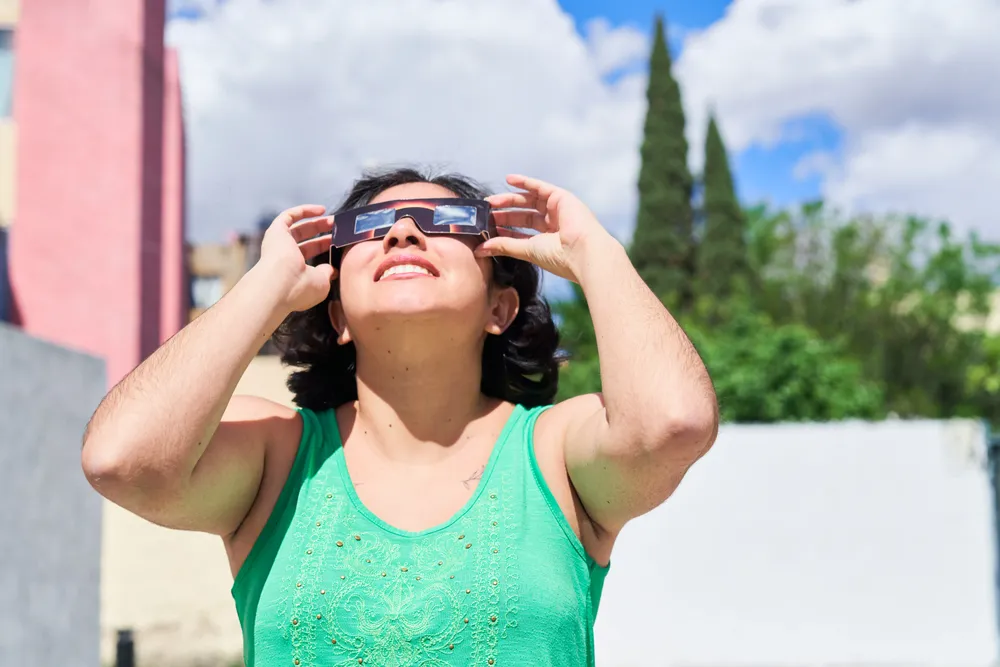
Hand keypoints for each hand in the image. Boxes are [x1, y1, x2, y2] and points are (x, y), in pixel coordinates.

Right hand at [258, 204, 335, 312]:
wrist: (281, 284)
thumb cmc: (301, 288)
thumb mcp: (321, 283)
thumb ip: (327, 273)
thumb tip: (332, 270)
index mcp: (293, 271)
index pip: (309, 255)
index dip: (324, 247)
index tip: (339, 242)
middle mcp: (283, 257)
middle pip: (305, 241)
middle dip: (322, 233)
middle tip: (338, 228)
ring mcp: (278, 243)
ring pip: (298, 228)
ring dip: (317, 222)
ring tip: (334, 220)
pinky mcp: (276, 231)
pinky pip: (289, 216)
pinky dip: (304, 211)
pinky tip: (322, 210)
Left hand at [477, 175, 618, 282]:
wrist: (583, 252)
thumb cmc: (559, 257)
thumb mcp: (527, 251)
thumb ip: (504, 246)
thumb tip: (480, 250)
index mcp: (549, 240)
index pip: (522, 231)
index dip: (505, 228)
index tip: (487, 227)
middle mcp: (554, 224)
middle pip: (523, 215)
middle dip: (503, 213)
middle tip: (485, 213)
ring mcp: (559, 210)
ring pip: (529, 201)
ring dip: (509, 199)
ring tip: (490, 201)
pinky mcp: (561, 197)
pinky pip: (540, 187)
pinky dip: (525, 182)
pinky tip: (508, 180)